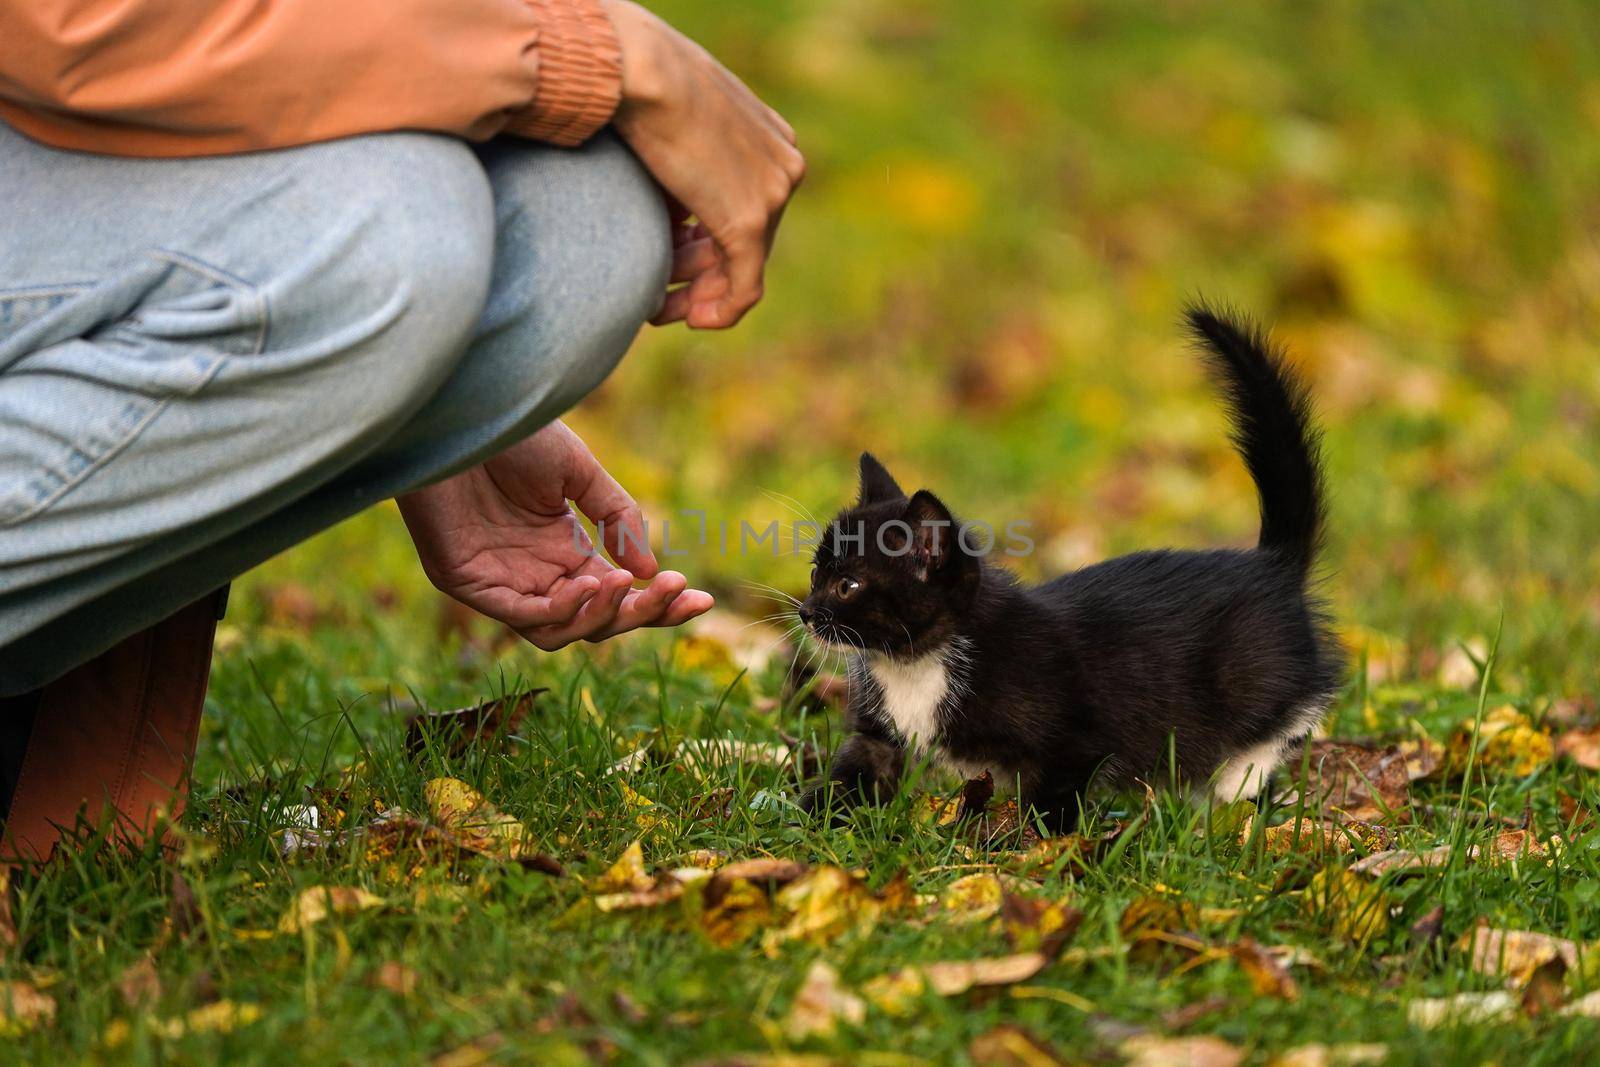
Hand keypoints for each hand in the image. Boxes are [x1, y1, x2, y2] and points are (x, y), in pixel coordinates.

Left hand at [397, 422, 712, 649]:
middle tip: (676, 590)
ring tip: (624, 582)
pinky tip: (590, 581)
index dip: (661, 603)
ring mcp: (501, 583)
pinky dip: (560, 609)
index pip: (619, 596)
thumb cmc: (511, 433)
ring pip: (561, 632)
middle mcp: (536, 575)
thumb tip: (651, 574)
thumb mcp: (580, 473)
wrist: (456, 410)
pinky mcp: (467, 583)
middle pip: (597, 622)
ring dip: (601, 615)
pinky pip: (522, 616)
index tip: (702, 598)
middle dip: (643, 613)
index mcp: (565, 552)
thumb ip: (617, 519)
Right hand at [601, 0, 804, 328]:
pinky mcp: (751, 222)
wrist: (642, 70)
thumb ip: (684, 167)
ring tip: (664, 310)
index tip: (676, 258)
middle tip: (666, 299)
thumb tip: (666, 209)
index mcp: (771, 139)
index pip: (749, 205)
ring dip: (704, 295)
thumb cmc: (640, 85)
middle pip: (752, 241)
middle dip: (706, 275)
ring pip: (747, 267)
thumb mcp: (675, 122)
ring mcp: (772, 195)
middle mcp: (783, 167)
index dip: (713, 242)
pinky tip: (693, 321)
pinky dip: (721, 310)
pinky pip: (746, 286)